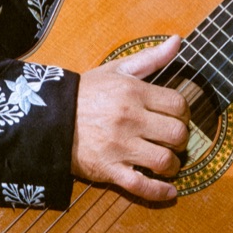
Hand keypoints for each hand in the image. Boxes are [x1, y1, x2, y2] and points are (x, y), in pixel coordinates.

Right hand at [70, 35, 190, 201]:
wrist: (49, 117)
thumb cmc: (86, 93)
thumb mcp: (117, 69)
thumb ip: (150, 58)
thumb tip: (177, 41)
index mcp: (133, 92)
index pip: (178, 105)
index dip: (184, 114)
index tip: (177, 119)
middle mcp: (130, 119)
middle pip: (177, 134)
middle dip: (181, 140)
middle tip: (172, 141)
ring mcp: (120, 146)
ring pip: (164, 161)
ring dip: (173, 165)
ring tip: (167, 163)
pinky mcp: (109, 169)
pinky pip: (141, 185)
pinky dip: (159, 192)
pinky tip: (169, 191)